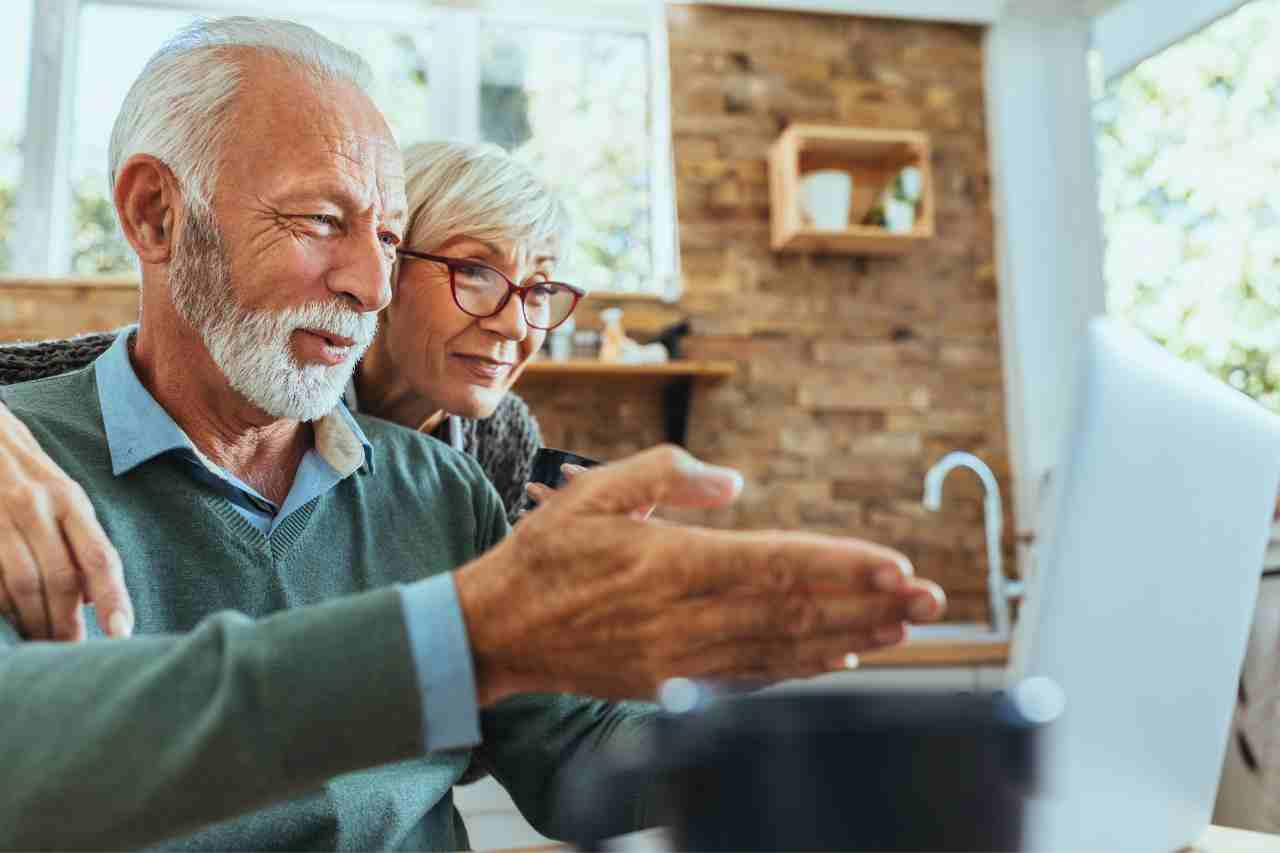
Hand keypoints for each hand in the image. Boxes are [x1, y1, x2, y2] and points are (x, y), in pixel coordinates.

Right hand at [0, 400, 131, 640]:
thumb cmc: (26, 473)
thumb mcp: (63, 495)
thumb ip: (81, 541)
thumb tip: (93, 598)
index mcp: (70, 500)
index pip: (100, 556)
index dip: (113, 598)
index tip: (121, 633)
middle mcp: (36, 507)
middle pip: (61, 579)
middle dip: (68, 623)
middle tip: (72, 652)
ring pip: (23, 585)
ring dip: (35, 623)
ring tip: (43, 646)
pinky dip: (2, 609)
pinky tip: (10, 625)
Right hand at [455, 445, 944, 704]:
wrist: (497, 629)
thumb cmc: (546, 555)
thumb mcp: (598, 492)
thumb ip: (668, 476)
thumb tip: (734, 481)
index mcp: (674, 563)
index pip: (778, 566)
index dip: (842, 568)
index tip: (896, 566)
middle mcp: (689, 616)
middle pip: (796, 612)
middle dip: (868, 604)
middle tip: (929, 598)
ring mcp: (684, 658)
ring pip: (783, 649)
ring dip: (849, 637)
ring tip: (903, 627)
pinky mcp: (674, 683)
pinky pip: (751, 675)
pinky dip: (800, 668)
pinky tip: (838, 660)